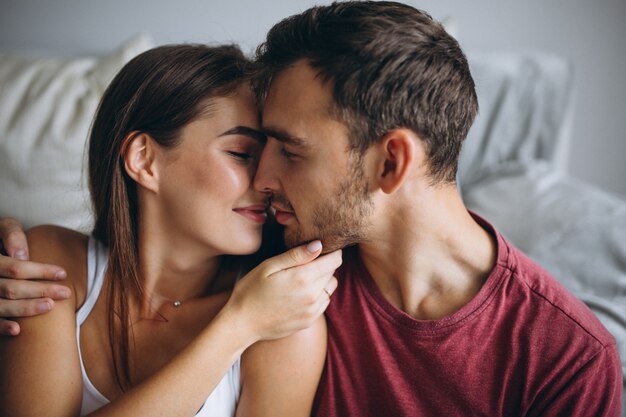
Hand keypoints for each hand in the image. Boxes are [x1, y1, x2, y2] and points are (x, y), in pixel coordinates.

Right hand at [0, 218, 69, 335]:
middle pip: (12, 289)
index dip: (40, 271)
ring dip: (26, 309)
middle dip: (41, 291)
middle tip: (66, 293)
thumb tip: (21, 255)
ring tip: (50, 306)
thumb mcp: (1, 227)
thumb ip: (11, 234)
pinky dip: (1, 326)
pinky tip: (17, 330)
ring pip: (1, 307)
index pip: (16, 268)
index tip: (63, 274)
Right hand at [223, 240, 340, 343]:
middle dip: (324, 264)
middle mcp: (312, 295)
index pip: (335, 260)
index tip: (323, 247)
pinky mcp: (309, 321)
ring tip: (303, 278)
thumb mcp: (269, 266)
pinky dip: (318, 294)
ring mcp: (312, 311)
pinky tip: (301, 293)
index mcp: (303, 278)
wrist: (242, 324)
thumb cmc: (251, 291)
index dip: (332, 251)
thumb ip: (296, 255)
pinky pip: (324, 302)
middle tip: (306, 262)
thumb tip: (319, 244)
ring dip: (323, 280)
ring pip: (330, 287)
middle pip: (333, 273)